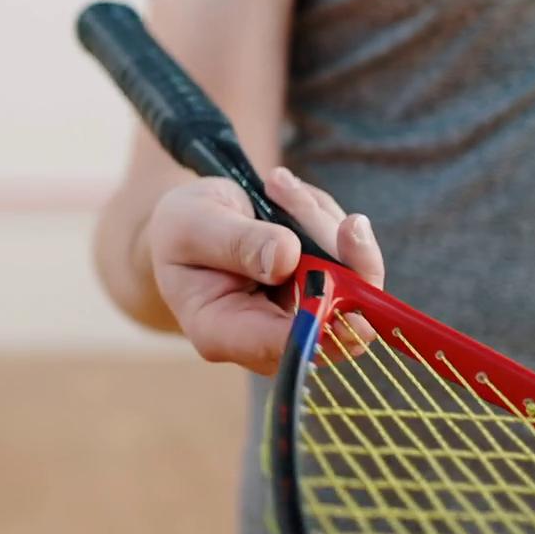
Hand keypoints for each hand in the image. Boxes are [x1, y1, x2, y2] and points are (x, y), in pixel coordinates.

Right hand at [141, 166, 383, 375]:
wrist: (193, 220)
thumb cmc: (182, 227)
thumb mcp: (192, 224)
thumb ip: (236, 242)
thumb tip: (287, 258)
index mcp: (220, 332)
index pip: (281, 346)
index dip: (320, 324)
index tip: (336, 281)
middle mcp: (267, 336)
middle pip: (334, 319)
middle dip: (331, 252)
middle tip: (300, 200)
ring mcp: (301, 315)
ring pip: (351, 280)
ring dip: (322, 223)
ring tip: (275, 186)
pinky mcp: (324, 291)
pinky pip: (352, 258)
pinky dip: (327, 220)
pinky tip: (288, 198)